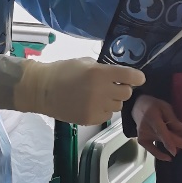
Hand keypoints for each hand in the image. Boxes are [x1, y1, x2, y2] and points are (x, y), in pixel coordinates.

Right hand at [13, 57, 145, 124]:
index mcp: (100, 73)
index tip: (138, 79)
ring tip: (97, 96)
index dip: (137, 78)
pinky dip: (103, 110)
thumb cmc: (63, 71)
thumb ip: (104, 69)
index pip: (130, 77)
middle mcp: (101, 91)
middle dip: (121, 89)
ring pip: (117, 106)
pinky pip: (107, 116)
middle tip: (111, 86)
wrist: (43, 90)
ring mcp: (96, 107)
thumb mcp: (85, 62)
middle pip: (126, 93)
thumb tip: (119, 76)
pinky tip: (91, 104)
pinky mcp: (91, 119)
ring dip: (112, 100)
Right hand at [132, 95, 181, 162]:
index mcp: (152, 118)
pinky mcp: (142, 141)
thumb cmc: (154, 106)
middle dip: (181, 144)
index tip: (175, 152)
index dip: (168, 142)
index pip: (161, 132)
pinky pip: (152, 150)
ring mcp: (143, 136)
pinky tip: (168, 157)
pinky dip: (160, 154)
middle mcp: (146, 129)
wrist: (138, 107)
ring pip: (162, 144)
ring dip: (174, 144)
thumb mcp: (165, 107)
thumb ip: (173, 118)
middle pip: (165, 139)